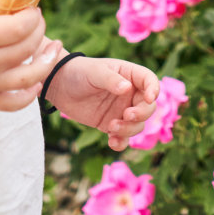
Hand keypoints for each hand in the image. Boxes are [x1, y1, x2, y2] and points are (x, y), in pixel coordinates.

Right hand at [0, 0, 52, 111]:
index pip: (20, 26)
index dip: (33, 15)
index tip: (32, 7)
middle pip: (28, 47)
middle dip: (40, 30)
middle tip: (37, 19)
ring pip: (30, 77)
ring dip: (46, 61)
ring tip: (54, 47)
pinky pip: (15, 103)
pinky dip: (31, 94)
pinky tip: (36, 80)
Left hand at [44, 55, 158, 150]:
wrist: (59, 86)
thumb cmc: (79, 72)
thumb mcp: (95, 72)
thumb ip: (111, 80)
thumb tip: (127, 88)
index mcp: (129, 75)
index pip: (150, 81)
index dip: (154, 90)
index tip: (148, 98)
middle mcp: (129, 94)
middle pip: (148, 107)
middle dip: (141, 114)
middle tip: (126, 115)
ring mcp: (121, 110)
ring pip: (138, 125)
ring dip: (129, 129)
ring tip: (111, 127)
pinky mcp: (111, 124)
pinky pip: (123, 137)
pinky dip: (121, 142)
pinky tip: (111, 142)